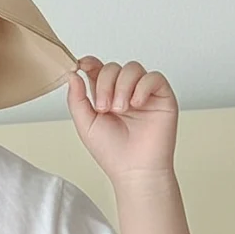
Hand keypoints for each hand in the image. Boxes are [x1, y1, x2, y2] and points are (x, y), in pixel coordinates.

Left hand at [65, 56, 178, 182]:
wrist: (134, 170)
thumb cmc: (111, 151)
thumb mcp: (85, 123)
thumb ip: (77, 98)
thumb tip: (72, 74)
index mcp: (105, 95)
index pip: (97, 69)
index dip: (89, 63)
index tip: (81, 65)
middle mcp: (124, 91)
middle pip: (113, 67)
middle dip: (104, 84)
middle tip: (104, 108)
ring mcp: (143, 93)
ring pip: (132, 68)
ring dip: (122, 86)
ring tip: (120, 109)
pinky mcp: (162, 97)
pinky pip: (154, 77)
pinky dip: (142, 87)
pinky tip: (136, 104)